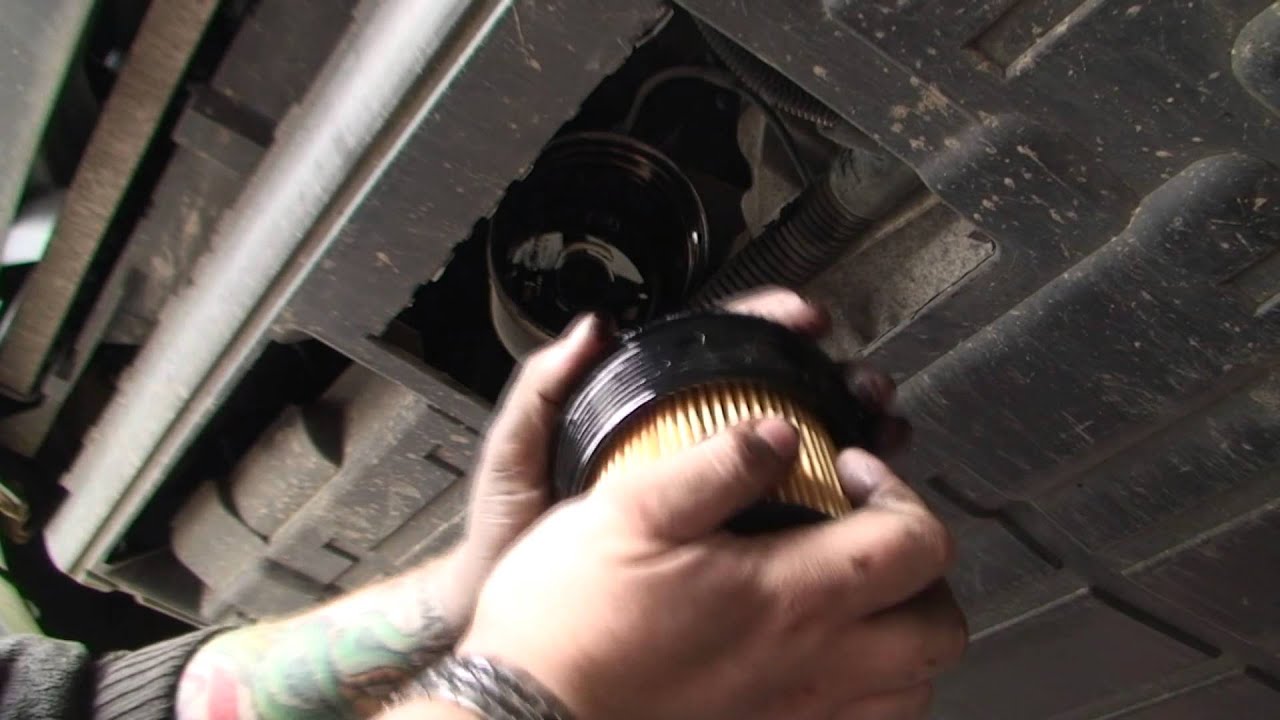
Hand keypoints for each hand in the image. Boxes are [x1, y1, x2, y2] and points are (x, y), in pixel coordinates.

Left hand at [443, 288, 906, 618]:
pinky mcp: (723, 545)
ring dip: (844, 430)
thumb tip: (592, 328)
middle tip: (861, 384)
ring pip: (794, 450)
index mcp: (641, 416)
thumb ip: (542, 394)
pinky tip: (861, 493)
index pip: (712, 351)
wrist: (522, 639)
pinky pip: (788, 512)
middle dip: (827, 378)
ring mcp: (709, 500)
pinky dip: (832, 497)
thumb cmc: (509, 546)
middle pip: (772, 395)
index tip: (804, 318)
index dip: (764, 325)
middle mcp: (684, 448)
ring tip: (880, 428)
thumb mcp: (517, 463)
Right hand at [458, 420, 964, 719]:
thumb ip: (715, 465)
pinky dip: (873, 690)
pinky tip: (825, 657)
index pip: (914, 544)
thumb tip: (778, 430)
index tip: (846, 472)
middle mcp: (812, 665)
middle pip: (939, 625)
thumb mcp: (628, 511)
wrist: (526, 716)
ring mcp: (797, 714)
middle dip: (922, 568)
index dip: (900, 494)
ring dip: (906, 632)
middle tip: (869, 532)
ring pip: (913, 686)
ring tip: (855, 594)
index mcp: (789, 596)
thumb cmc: (570, 619)